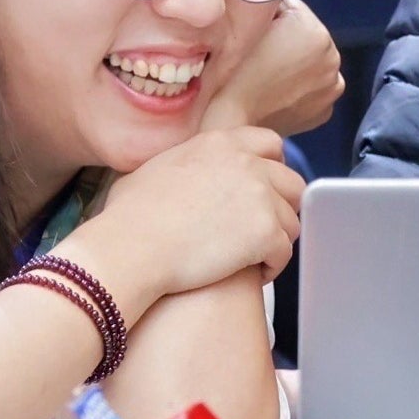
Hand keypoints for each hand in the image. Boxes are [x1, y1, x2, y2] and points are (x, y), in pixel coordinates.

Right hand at [75, 126, 303, 303]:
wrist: (131, 248)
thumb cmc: (128, 216)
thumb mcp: (152, 169)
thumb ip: (182, 164)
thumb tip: (177, 172)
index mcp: (220, 143)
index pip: (270, 144)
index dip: (272, 168)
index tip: (264, 190)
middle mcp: (246, 163)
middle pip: (291, 182)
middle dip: (281, 207)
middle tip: (262, 230)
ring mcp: (260, 196)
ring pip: (291, 221)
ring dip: (275, 240)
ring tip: (252, 259)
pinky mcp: (265, 232)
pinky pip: (284, 252)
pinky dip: (271, 267)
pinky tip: (250, 275)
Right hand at [206, 0, 342, 139]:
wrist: (232, 121)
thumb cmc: (234, 73)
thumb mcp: (246, 25)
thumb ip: (264, 3)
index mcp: (315, 31)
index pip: (292, 8)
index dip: (270, 17)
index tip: (255, 32)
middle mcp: (332, 58)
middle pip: (305, 35)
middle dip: (286, 41)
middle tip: (259, 56)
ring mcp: (331, 87)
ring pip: (310, 62)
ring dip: (295, 64)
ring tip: (267, 76)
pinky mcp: (325, 111)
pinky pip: (312, 88)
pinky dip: (299, 88)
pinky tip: (277, 93)